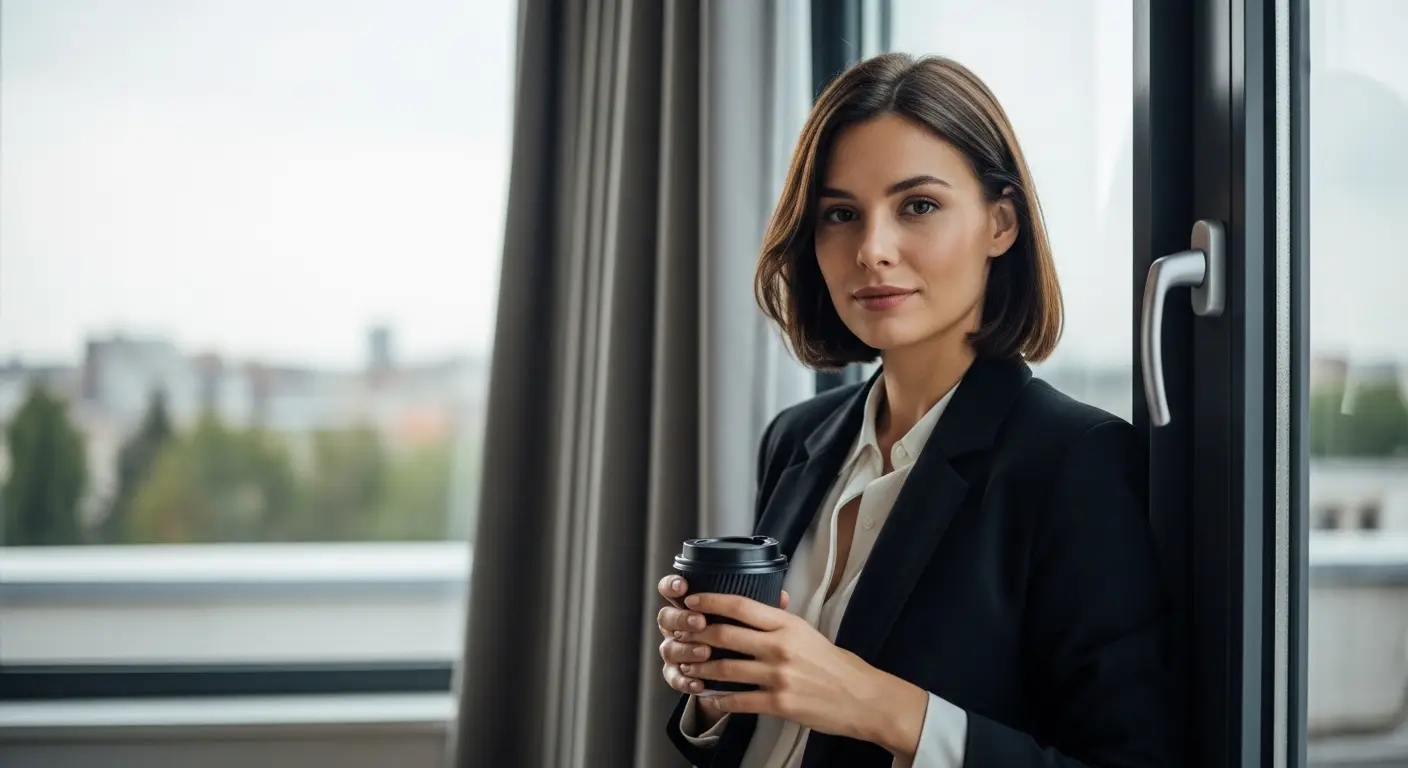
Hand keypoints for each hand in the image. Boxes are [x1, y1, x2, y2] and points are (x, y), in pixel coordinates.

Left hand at [671, 592, 925, 752]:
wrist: (861, 696)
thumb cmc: (834, 664)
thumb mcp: (808, 631)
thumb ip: (781, 619)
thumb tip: (760, 603)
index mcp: (787, 624)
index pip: (741, 606)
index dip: (711, 601)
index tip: (693, 601)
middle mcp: (781, 647)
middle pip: (725, 635)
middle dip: (697, 634)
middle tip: (681, 635)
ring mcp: (779, 676)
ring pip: (726, 669)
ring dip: (701, 669)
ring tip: (687, 668)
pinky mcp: (779, 703)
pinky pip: (739, 701)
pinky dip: (718, 700)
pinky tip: (708, 698)